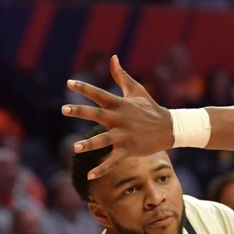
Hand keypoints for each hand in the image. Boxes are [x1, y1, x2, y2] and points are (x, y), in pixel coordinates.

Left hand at [62, 56, 172, 179]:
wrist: (169, 128)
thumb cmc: (150, 108)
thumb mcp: (136, 90)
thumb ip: (121, 76)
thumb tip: (112, 57)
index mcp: (120, 104)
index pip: (98, 94)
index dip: (84, 88)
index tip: (69, 83)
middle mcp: (120, 119)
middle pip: (96, 114)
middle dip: (79, 111)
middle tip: (64, 109)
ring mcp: (124, 135)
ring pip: (103, 140)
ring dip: (89, 144)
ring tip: (75, 147)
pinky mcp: (129, 149)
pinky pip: (113, 160)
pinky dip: (102, 169)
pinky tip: (91, 176)